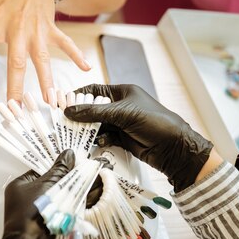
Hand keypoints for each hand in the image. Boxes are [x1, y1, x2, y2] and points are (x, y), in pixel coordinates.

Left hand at [0, 0, 90, 102]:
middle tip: (16, 109)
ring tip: (51, 101)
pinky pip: (65, 43)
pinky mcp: (50, 27)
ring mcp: (37, 29)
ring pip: (42, 59)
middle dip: (16, 87)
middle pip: (16, 62)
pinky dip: (76, 55)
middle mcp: (17, 28)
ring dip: (47, 81)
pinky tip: (85, 69)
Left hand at [0, 149, 74, 238]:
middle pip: (48, 185)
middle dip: (65, 182)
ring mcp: (32, 214)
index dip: (57, 167)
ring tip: (86, 188)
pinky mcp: (42, 227)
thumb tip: (70, 153)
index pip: (40, 170)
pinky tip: (81, 205)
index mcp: (19, 186)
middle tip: (82, 175)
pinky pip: (57, 213)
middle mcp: (23, 199)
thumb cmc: (36, 213)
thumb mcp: (49, 186)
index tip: (74, 164)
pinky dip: (68, 209)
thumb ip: (60, 170)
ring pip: (55, 200)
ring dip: (69, 196)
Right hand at [64, 84, 213, 191]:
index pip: (96, 90)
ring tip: (78, 135)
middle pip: (94, 109)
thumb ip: (95, 112)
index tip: (64, 102)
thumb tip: (70, 111)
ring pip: (98, 125)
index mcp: (123, 92)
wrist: (174, 148)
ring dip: (90, 130)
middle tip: (66, 121)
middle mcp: (121, 106)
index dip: (80, 95)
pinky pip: (105, 138)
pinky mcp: (123, 139)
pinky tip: (98, 143)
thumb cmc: (155, 122)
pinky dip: (100, 140)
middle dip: (82, 116)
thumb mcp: (122, 113)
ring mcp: (122, 124)